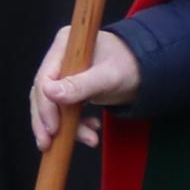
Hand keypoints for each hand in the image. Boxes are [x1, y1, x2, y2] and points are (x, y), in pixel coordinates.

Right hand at [30, 26, 142, 150]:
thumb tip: (48, 92)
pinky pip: (65, 110)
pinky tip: (92, 131)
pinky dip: (76, 125)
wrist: (147, 69)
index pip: (44, 78)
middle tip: (48, 144)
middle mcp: (61, 57)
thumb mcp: (107, 77)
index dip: (45, 106)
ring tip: (89, 140)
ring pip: (53, 105)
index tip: (52, 129)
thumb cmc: (130, 65)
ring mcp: (64, 73)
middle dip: (47, 122)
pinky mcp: (71, 88)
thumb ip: (80, 85)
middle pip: (43, 94)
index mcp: (65, 45)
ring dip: (66, 127)